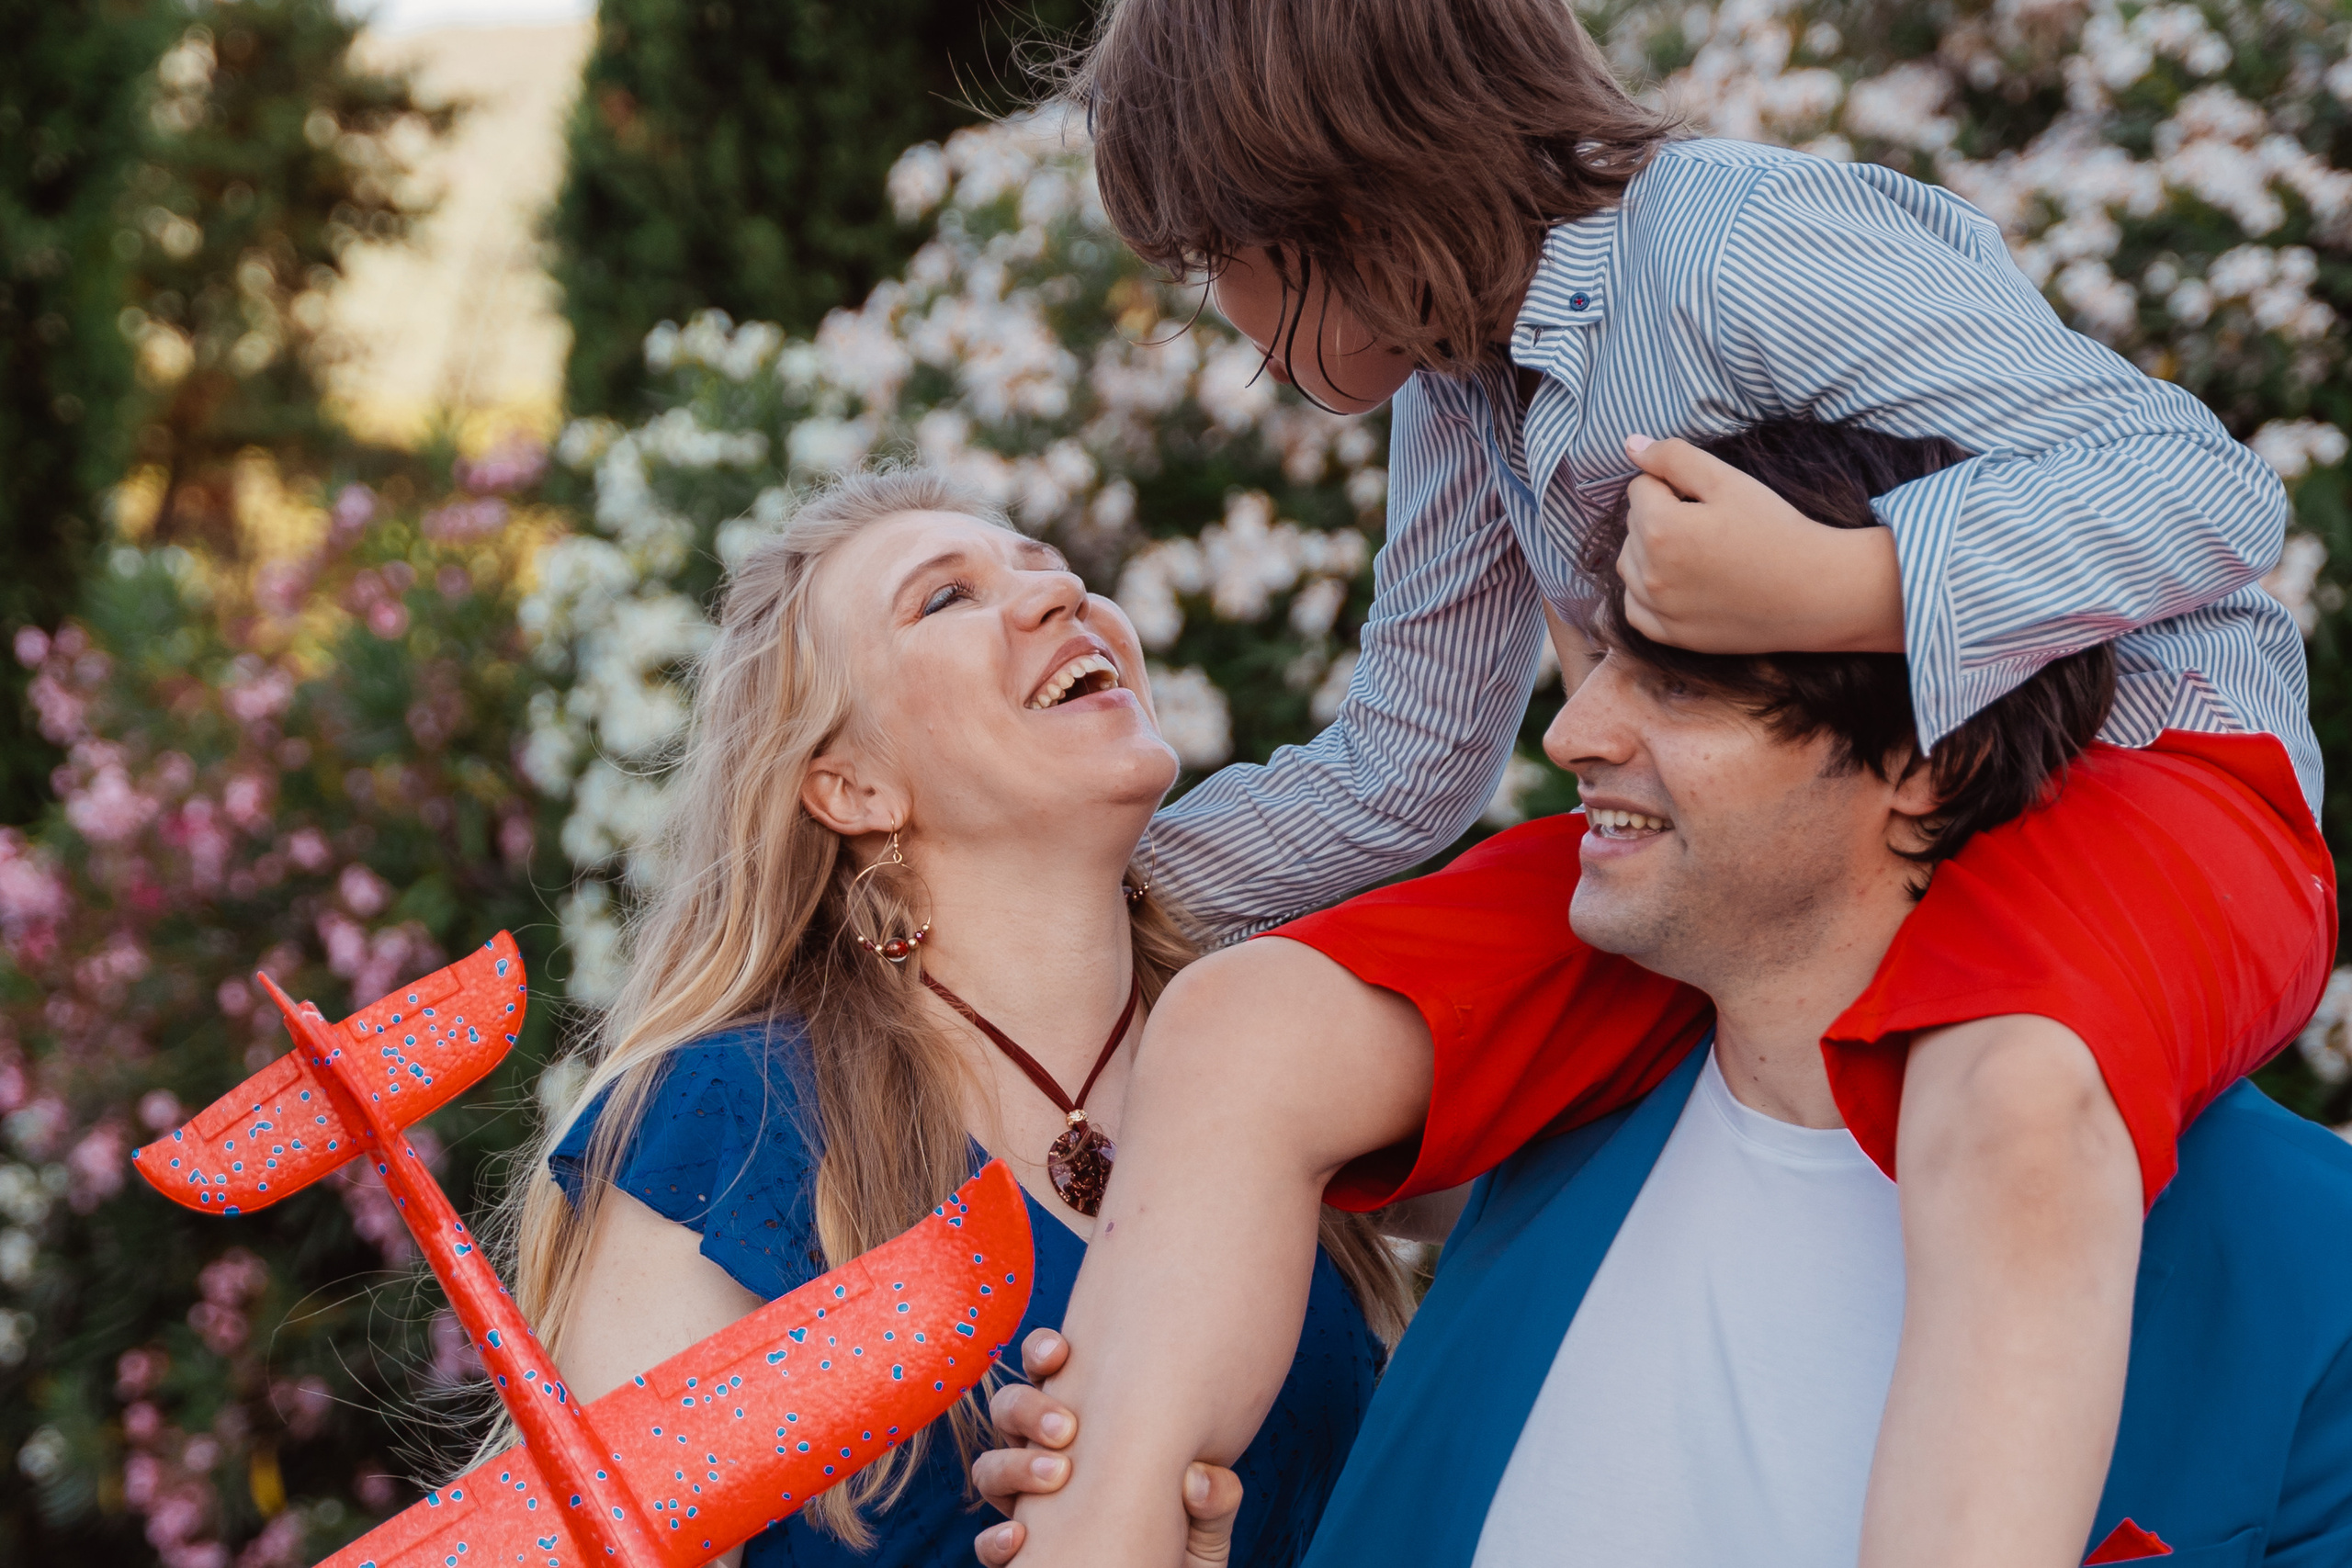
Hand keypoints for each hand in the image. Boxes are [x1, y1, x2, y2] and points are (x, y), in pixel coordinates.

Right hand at [971, 1328, 1245, 1566]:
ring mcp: (1029, 1507)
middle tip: (1067, 1428)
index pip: (1053, 1375)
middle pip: (1011, 1409)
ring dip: (1012, 1464)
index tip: (1061, 1352)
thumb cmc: (1183, 1551)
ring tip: (1057, 1475)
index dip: (1043, 1352)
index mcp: (1090, 1432)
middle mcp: (1050, 1460)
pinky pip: (989, 1543)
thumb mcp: (1207, 1527)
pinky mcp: (1019, 1555)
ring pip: (990, 1467)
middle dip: (1027, 1406)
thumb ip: (1214, 1500)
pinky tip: (1020, 1538)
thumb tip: (1200, 1478)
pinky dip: (995, 1539)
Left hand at [1616, 434, 1905, 654]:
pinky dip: (1646, 593)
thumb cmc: (1777, 531)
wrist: (1817, 592)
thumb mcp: (1729, 482)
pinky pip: (1635, 609)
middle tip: (1709, 524)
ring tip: (1696, 551)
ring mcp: (1659, 609)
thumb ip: (1674, 458)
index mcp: (1660, 529)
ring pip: (1628, 565)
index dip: (1673, 485)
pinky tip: (1678, 583)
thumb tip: (1630, 444)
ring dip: (1649, 552)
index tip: (1708, 499)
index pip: (1639, 489)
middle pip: (1632, 527)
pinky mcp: (1672, 636)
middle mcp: (1650, 573)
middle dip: (1659, 516)